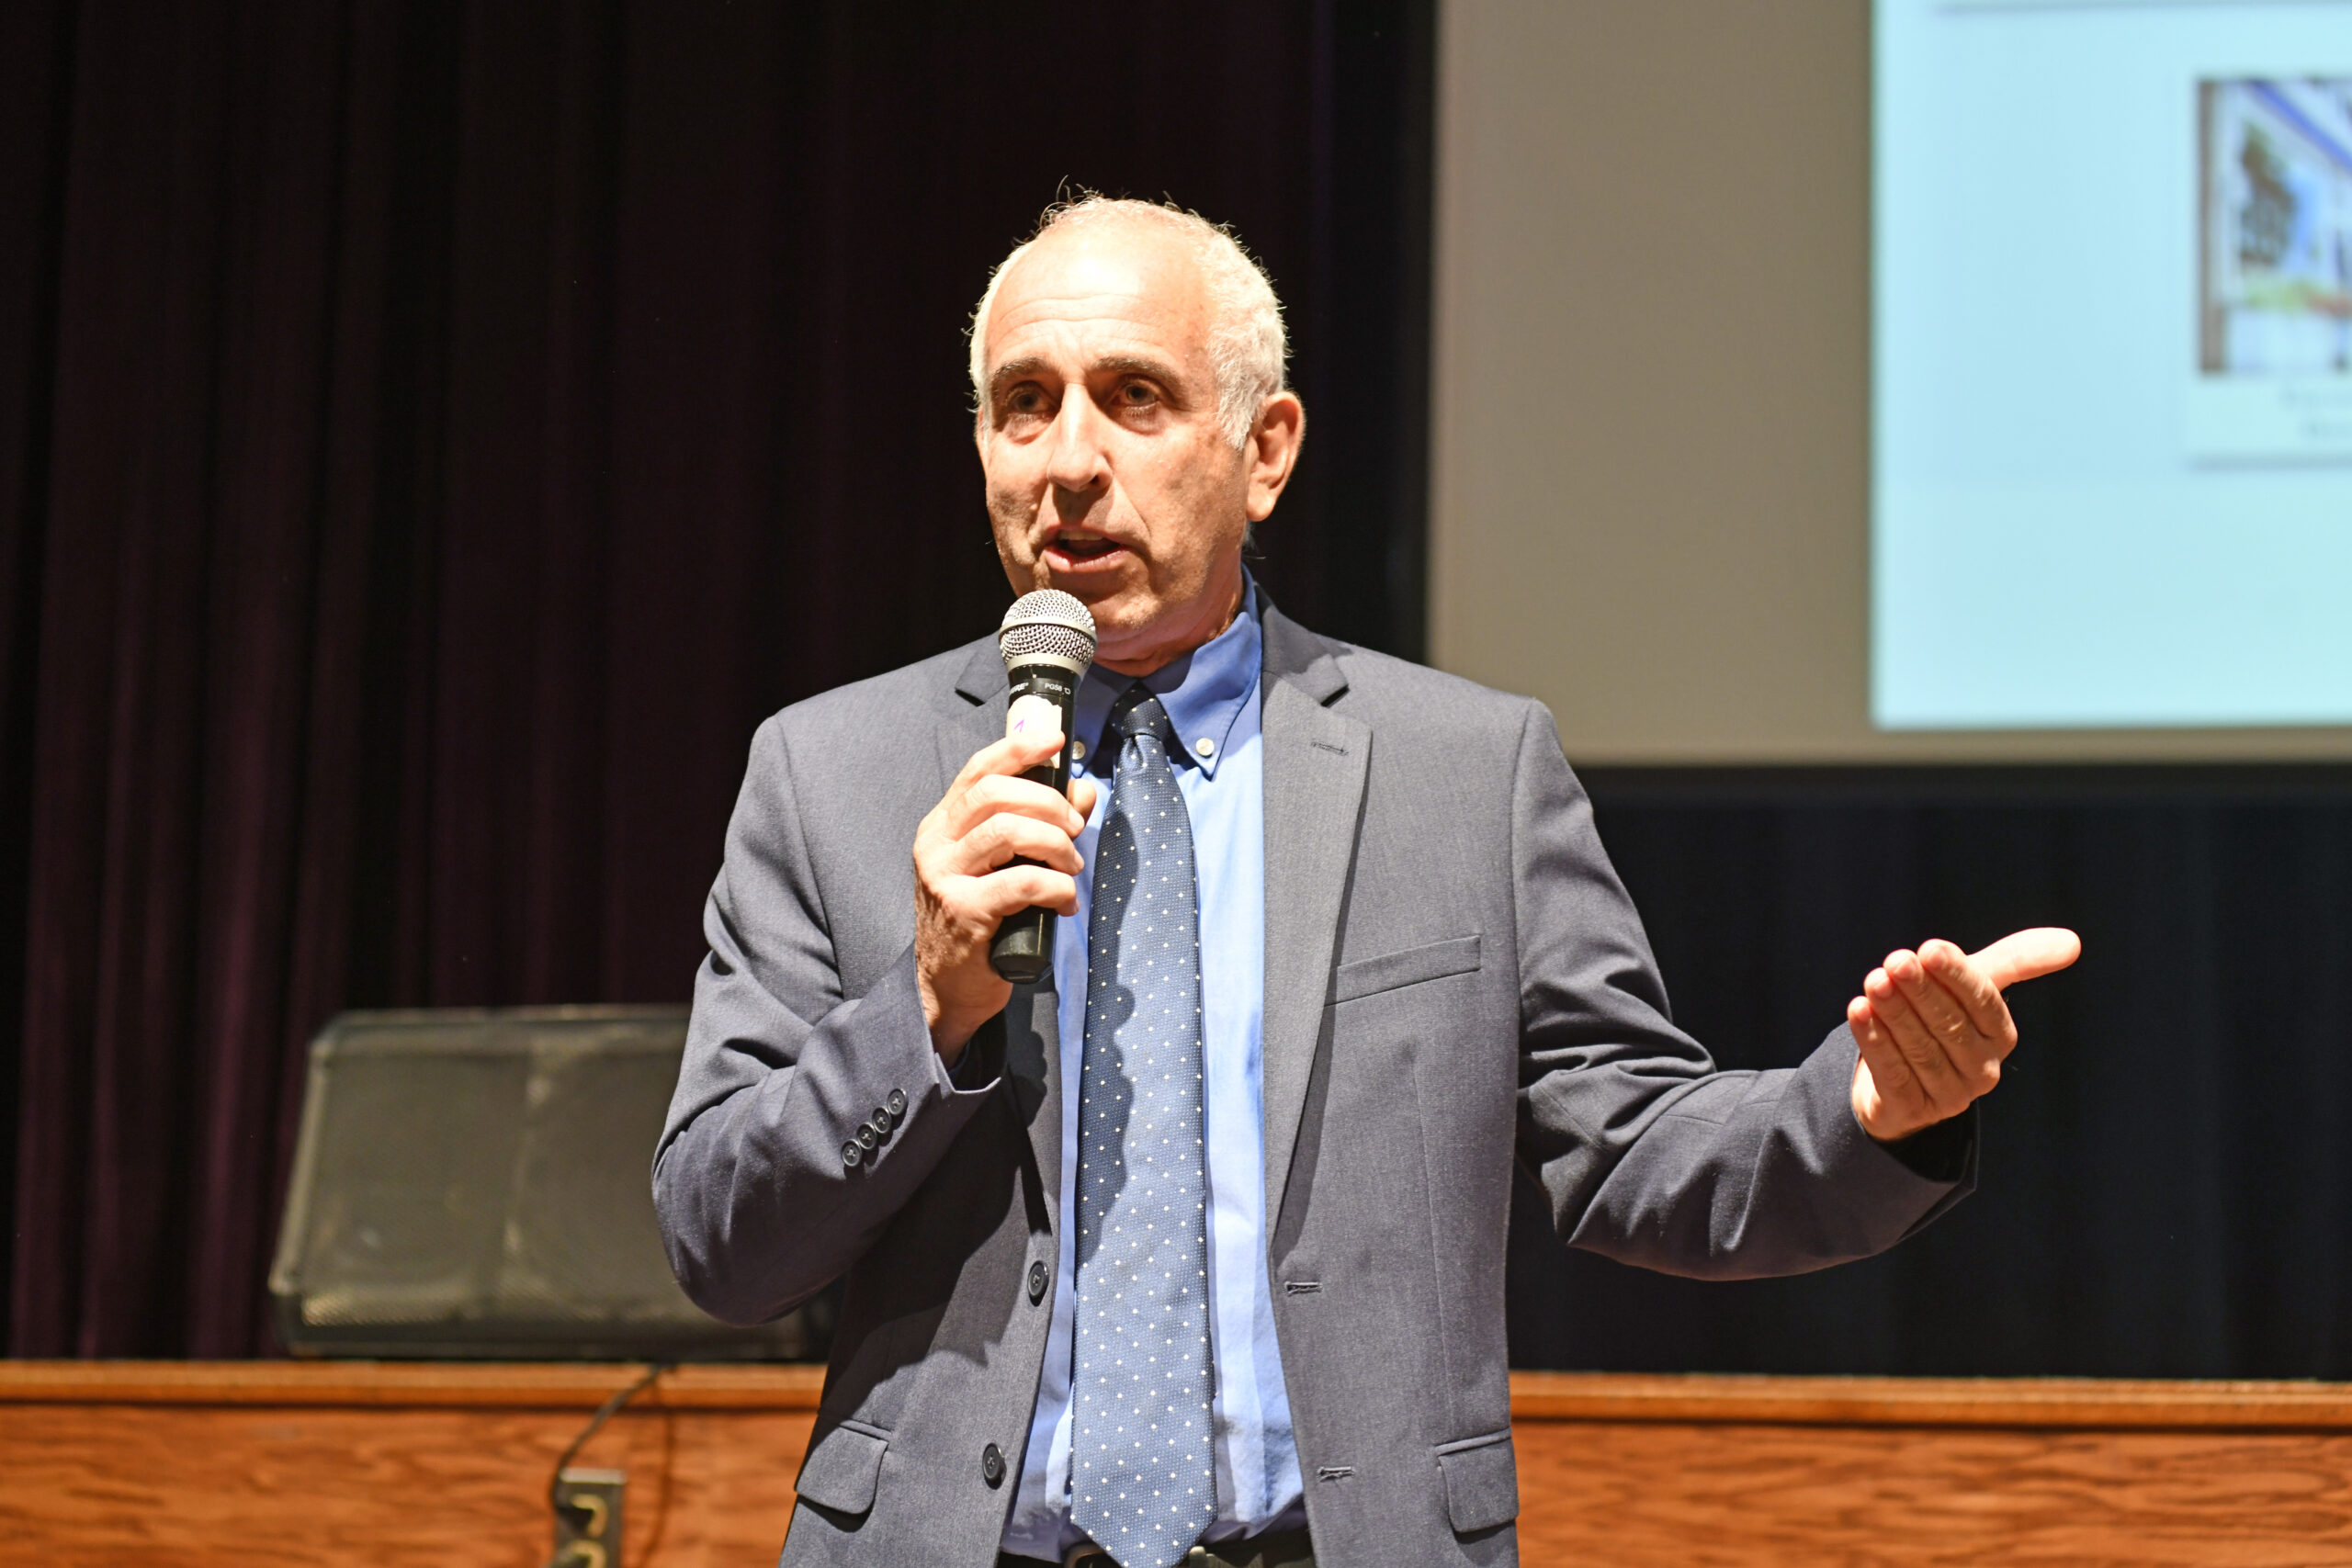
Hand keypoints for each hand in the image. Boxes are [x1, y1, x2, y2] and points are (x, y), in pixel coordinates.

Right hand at [913, 727, 1098, 1061]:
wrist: (947, 986)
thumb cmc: (981, 920)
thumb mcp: (1005, 866)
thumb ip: (1040, 826)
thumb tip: (1082, 791)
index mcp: (944, 825)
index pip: (979, 771)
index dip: (1019, 749)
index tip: (1057, 739)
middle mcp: (937, 844)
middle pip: (995, 794)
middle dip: (1048, 803)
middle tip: (1074, 829)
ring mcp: (944, 877)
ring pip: (1006, 831)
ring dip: (1054, 844)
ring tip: (1071, 867)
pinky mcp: (963, 911)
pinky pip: (1019, 882)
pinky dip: (1055, 886)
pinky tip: (1065, 901)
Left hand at [1847, 927, 2080, 1142]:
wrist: (1895, 1078)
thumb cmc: (1940, 1018)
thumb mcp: (1974, 986)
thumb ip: (2016, 961)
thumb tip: (2073, 941)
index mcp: (2001, 1035)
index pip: (1984, 1002)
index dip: (1956, 976)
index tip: (1930, 949)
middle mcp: (1982, 1069)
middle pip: (1949, 1024)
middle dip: (1920, 990)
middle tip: (1894, 962)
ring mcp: (1949, 1095)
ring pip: (1920, 1048)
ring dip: (1894, 1012)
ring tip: (1873, 982)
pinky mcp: (1913, 1110)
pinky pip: (1892, 1072)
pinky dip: (1874, 1039)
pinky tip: (1858, 1011)